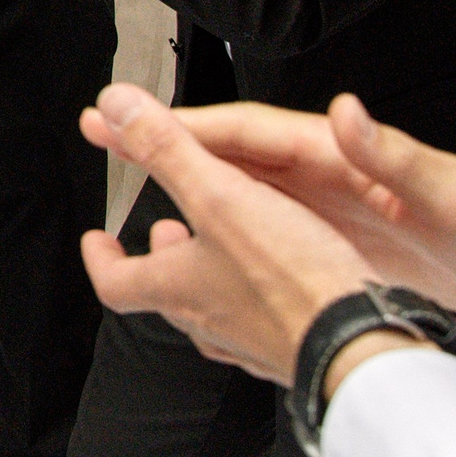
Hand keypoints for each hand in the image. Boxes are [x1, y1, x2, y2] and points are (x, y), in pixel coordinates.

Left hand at [78, 83, 375, 382]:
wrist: (357, 346)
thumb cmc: (291, 279)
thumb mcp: (219, 195)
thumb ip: (165, 149)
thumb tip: (115, 108)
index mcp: (176, 287)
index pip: (116, 283)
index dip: (101, 260)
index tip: (98, 242)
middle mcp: (208, 321)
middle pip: (167, 293)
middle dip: (163, 257)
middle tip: (168, 233)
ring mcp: (250, 341)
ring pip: (214, 309)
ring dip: (210, 275)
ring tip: (225, 248)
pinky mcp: (291, 348)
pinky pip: (261, 323)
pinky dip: (258, 298)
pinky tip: (283, 283)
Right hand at [150, 93, 455, 311]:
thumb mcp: (453, 196)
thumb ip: (398, 157)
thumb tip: (347, 115)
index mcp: (345, 160)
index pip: (249, 132)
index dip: (185, 124)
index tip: (129, 114)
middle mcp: (330, 180)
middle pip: (231, 155)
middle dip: (165, 142)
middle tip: (104, 128)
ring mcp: (330, 216)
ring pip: (239, 198)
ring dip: (184, 188)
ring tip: (134, 192)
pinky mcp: (337, 252)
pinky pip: (261, 239)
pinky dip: (222, 239)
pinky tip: (202, 259)